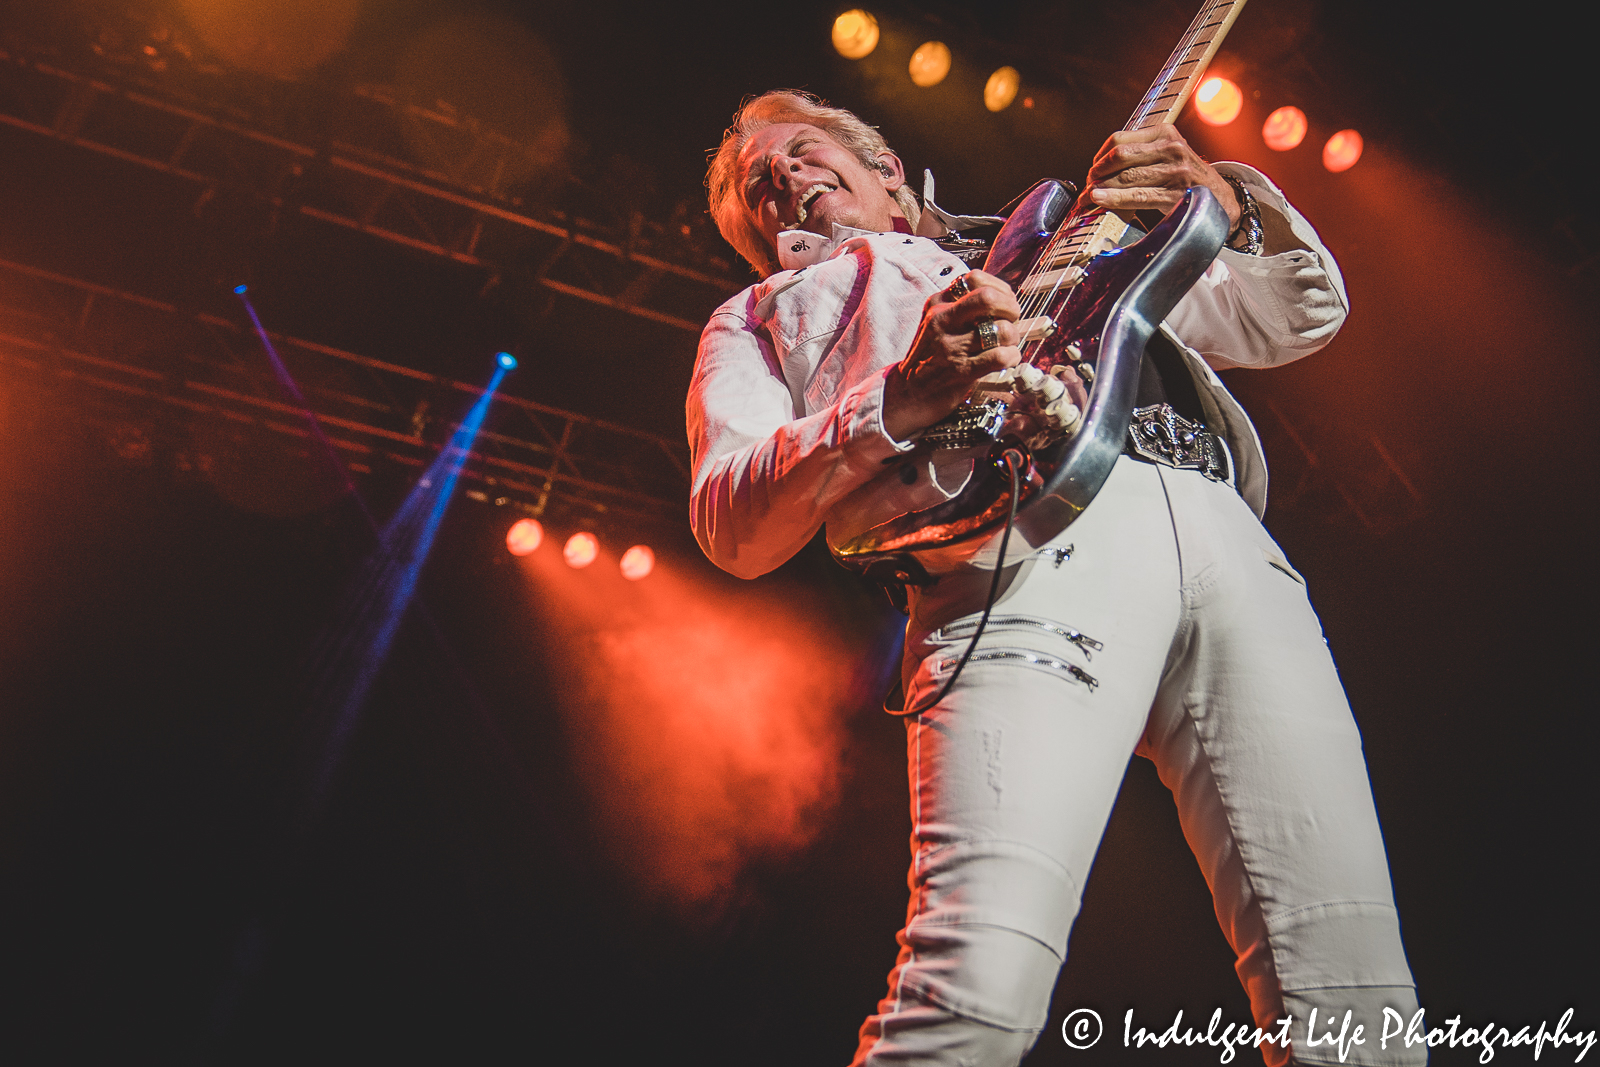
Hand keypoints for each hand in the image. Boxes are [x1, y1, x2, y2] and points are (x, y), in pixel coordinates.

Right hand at [882, 270, 1022, 441]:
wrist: (906, 392)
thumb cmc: (928, 357)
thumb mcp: (936, 322)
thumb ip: (962, 307)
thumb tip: (1001, 299)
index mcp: (938, 304)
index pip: (974, 278)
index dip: (998, 288)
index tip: (1004, 301)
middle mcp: (942, 321)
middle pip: (988, 298)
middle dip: (1010, 307)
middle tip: (1011, 319)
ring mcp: (951, 346)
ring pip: (1000, 329)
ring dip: (1013, 337)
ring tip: (1007, 344)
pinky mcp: (961, 370)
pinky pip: (999, 356)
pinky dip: (1011, 357)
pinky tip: (1006, 359)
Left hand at [1081, 123, 1240, 230]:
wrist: (1222, 200)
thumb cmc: (1187, 179)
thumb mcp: (1168, 154)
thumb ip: (1141, 154)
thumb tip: (1101, 167)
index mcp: (1165, 133)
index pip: (1119, 139)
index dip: (1099, 157)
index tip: (1092, 171)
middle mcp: (1171, 148)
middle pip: (1119, 156)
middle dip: (1097, 173)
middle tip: (1087, 187)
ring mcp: (1175, 171)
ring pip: (1124, 176)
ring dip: (1099, 189)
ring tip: (1086, 199)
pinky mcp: (1175, 194)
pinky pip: (1136, 195)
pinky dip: (1112, 198)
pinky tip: (1098, 200)